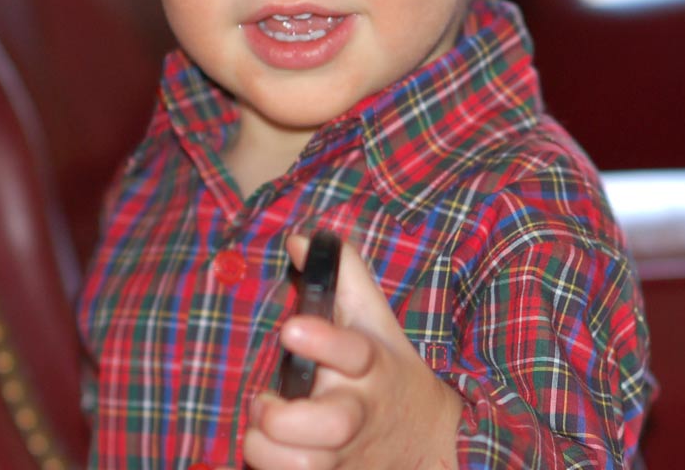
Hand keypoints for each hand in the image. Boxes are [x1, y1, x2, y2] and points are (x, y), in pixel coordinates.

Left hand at [228, 235, 463, 469]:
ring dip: (269, 452)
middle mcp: (360, 410)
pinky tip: (270, 458)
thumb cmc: (385, 366)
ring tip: (259, 432)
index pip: (352, 350)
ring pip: (307, 465)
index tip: (291, 328)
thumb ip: (342, 274)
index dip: (322, 341)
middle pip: (332, 424)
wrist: (425, 436)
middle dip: (285, 417)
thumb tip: (298, 238)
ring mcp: (349, 452)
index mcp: (370, 365)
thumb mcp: (373, 318)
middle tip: (265, 403)